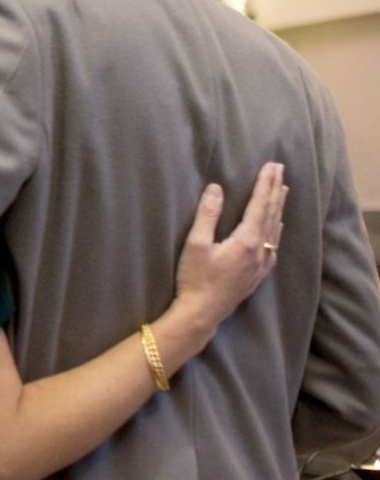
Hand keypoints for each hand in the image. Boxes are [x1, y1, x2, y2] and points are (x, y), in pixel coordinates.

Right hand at [173, 162, 286, 332]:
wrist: (202, 312)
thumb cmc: (195, 278)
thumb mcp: (196, 244)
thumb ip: (208, 215)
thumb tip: (216, 189)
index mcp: (246, 240)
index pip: (258, 205)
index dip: (265, 184)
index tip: (271, 166)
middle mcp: (259, 250)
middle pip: (270, 214)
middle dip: (276, 190)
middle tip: (281, 170)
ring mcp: (261, 264)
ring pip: (275, 229)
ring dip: (278, 207)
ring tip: (283, 191)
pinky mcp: (257, 274)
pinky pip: (274, 245)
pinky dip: (277, 230)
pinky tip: (277, 226)